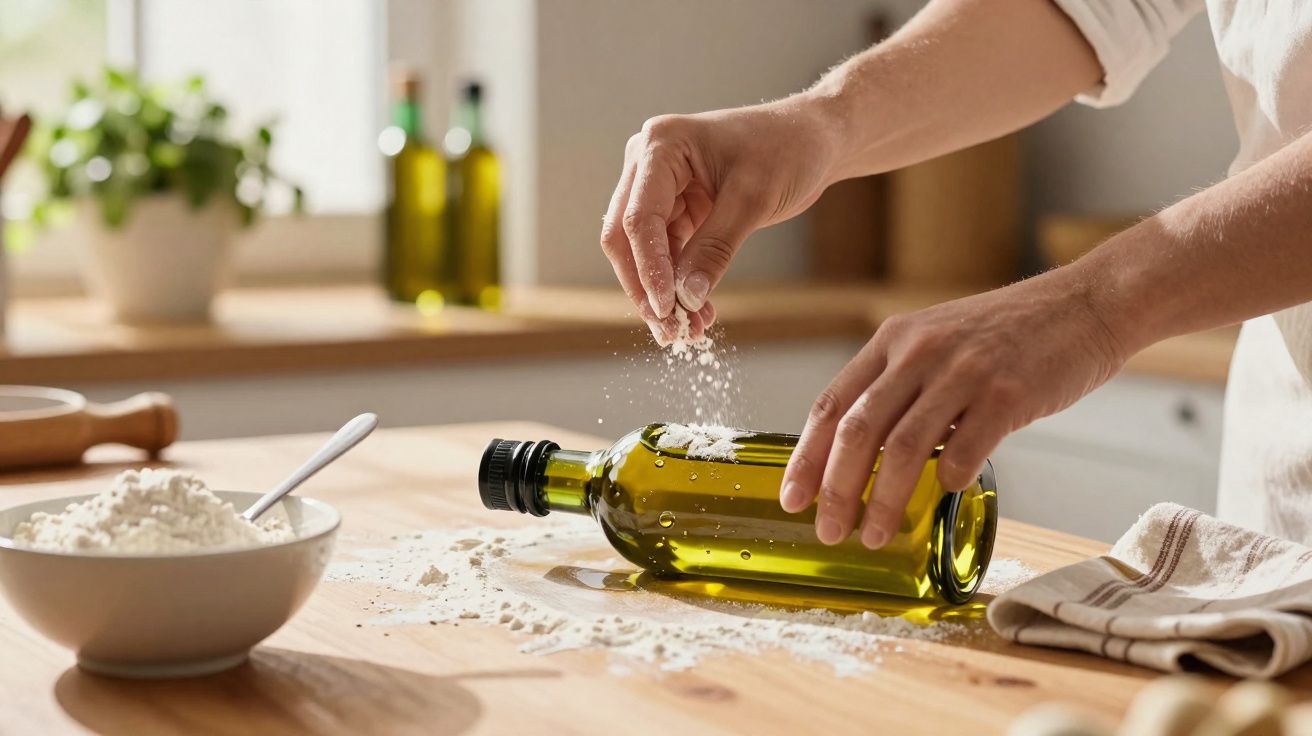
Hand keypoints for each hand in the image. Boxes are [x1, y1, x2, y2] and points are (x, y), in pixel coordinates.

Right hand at [600, 97, 838, 342]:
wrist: (814, 139)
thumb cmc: (787, 149)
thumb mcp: (753, 199)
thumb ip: (715, 248)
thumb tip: (687, 298)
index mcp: (660, 146)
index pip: (639, 217)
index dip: (649, 268)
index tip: (666, 309)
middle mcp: (648, 163)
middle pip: (626, 237)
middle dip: (646, 287)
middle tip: (669, 331)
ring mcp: (660, 187)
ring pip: (645, 252)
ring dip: (663, 292)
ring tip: (690, 331)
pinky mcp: (677, 208)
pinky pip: (669, 253)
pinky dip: (680, 283)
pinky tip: (698, 312)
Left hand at [779, 270, 1130, 547]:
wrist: (1086, 304)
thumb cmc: (1010, 335)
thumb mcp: (938, 343)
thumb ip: (901, 386)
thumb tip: (863, 453)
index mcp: (894, 341)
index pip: (832, 404)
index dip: (806, 457)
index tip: (791, 498)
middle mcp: (919, 352)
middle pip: (858, 431)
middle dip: (836, 489)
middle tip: (829, 531)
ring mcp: (962, 371)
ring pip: (903, 447)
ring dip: (884, 499)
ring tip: (876, 534)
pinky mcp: (1007, 392)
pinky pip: (965, 449)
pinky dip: (949, 479)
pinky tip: (946, 494)